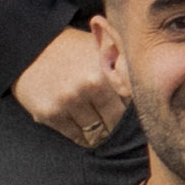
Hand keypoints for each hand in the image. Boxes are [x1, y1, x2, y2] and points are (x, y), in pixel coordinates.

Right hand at [10, 25, 130, 149]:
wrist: (31, 47)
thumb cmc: (74, 48)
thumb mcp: (103, 48)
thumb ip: (126, 64)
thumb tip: (153, 79)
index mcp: (105, 73)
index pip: (132, 104)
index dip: (137, 110)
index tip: (140, 113)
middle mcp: (87, 88)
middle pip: (115, 122)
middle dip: (119, 124)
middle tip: (120, 125)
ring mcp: (66, 102)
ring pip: (96, 132)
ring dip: (102, 133)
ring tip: (104, 129)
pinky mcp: (48, 114)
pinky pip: (75, 136)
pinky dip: (83, 137)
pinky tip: (87, 132)